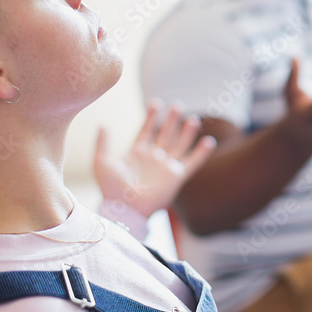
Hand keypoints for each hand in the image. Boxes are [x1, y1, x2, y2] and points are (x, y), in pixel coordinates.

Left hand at [94, 101, 215, 217]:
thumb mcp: (102, 162)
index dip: (151, 117)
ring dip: (187, 132)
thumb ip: (102, 143)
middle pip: (166, 135)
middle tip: (178, 105)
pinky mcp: (176, 177)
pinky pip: (192, 162)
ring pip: (180, 145)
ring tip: (193, 118)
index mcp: (137, 154)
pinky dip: (202, 153)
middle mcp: (154, 159)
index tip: (156, 103)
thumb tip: (102, 125)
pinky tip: (209, 141)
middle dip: (172, 120)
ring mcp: (166, 167)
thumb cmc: (111, 188)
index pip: (147, 130)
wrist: (124, 208)